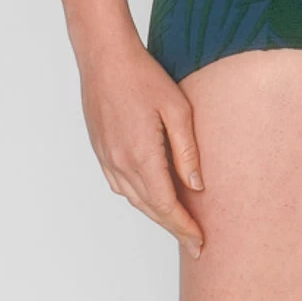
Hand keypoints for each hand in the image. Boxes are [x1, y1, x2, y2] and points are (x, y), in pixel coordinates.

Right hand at [78, 41, 206, 257]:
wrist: (104, 57)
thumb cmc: (143, 76)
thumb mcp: (177, 109)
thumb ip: (187, 151)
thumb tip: (196, 187)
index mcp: (141, 156)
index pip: (166, 205)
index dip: (184, 227)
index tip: (200, 243)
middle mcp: (120, 164)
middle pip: (150, 208)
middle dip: (173, 227)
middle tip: (194, 243)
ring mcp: (107, 158)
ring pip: (134, 199)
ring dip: (155, 214)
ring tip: (177, 222)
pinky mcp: (101, 150)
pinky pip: (120, 185)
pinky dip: (138, 197)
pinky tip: (150, 196)